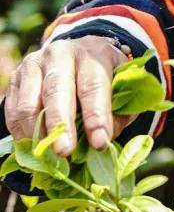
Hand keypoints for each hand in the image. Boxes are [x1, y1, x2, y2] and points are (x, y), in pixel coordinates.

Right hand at [3, 36, 136, 156]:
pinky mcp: (15, 79)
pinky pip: (13, 113)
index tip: (100, 143)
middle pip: (56, 91)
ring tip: (51, 158)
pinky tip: (36, 148)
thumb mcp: (122, 86)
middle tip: (65, 153)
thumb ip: (119, 112)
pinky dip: (23, 135)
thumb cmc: (105, 75)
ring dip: (39, 135)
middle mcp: (59, 54)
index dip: (96, 116)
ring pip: (29, 105)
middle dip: (60, 125)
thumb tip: (101, 141)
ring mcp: (33, 65)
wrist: (78, 53)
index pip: (93, 86)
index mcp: (92, 53)